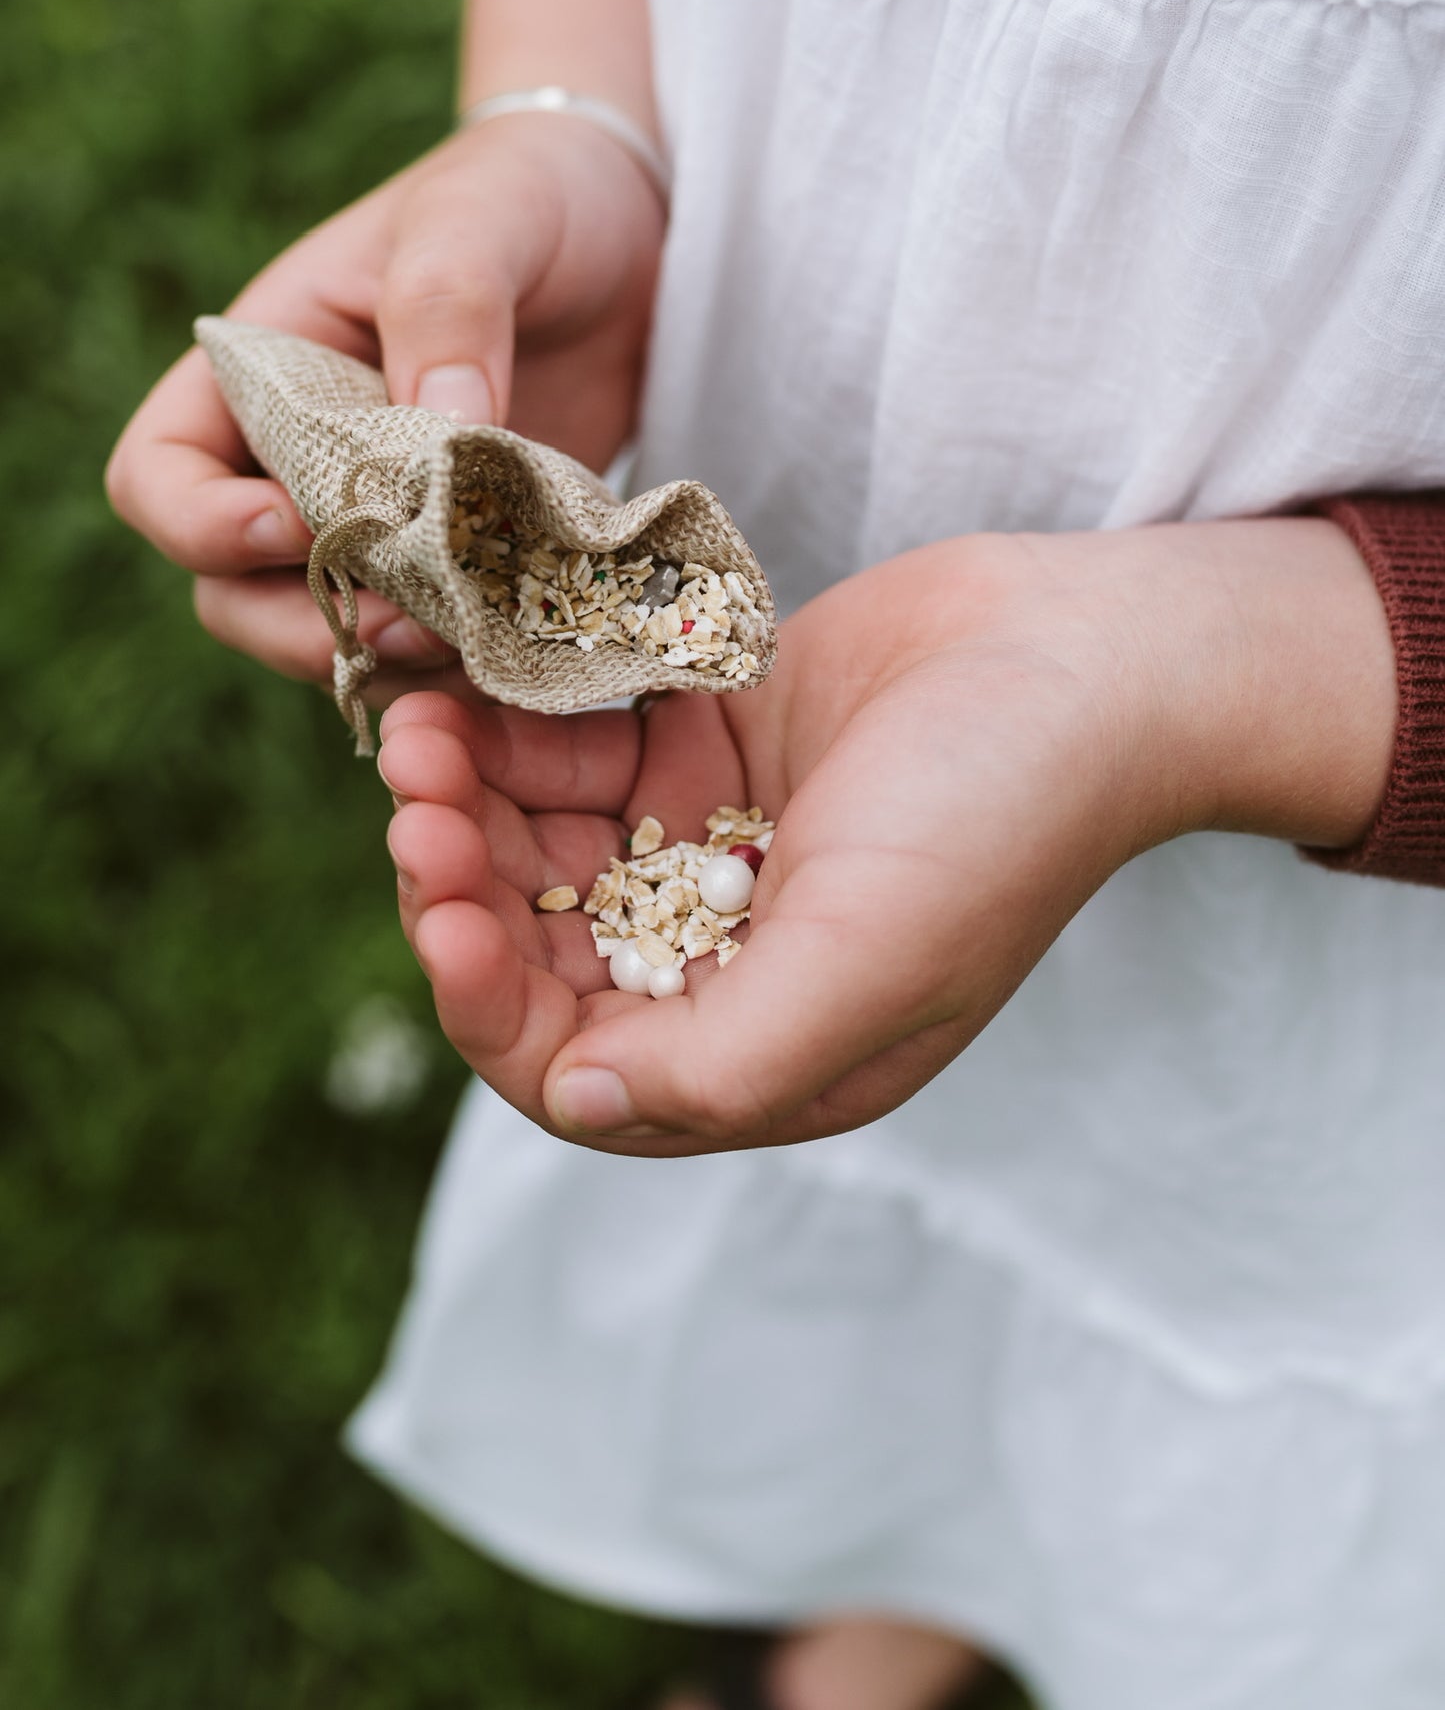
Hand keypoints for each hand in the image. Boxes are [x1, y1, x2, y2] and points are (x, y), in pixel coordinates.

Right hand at [105, 112, 662, 696]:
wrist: (631, 231)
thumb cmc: (525, 196)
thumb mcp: (480, 221)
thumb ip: (447, 308)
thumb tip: (442, 431)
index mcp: (265, 369)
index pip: (160, 472)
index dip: (200, 521)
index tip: (292, 523)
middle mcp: (303, 461)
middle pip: (233, 590)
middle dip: (299, 625)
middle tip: (401, 628)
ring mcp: (388, 523)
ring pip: (335, 635)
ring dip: (388, 660)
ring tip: (474, 647)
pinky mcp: (472, 561)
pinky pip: (441, 644)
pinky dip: (469, 671)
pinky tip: (524, 663)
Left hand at [377, 517, 1394, 1153]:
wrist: (1091, 653)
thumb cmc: (1003, 816)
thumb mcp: (871, 960)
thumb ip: (722, 1060)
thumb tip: (573, 1101)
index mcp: (767, 1041)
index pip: (574, 1060)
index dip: (487, 998)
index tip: (443, 904)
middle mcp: (725, 954)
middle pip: (536, 943)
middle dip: (459, 877)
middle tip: (412, 789)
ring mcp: (711, 843)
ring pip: (541, 841)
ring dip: (472, 790)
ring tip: (424, 719)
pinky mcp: (709, 743)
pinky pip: (580, 748)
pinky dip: (522, 721)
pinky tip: (475, 677)